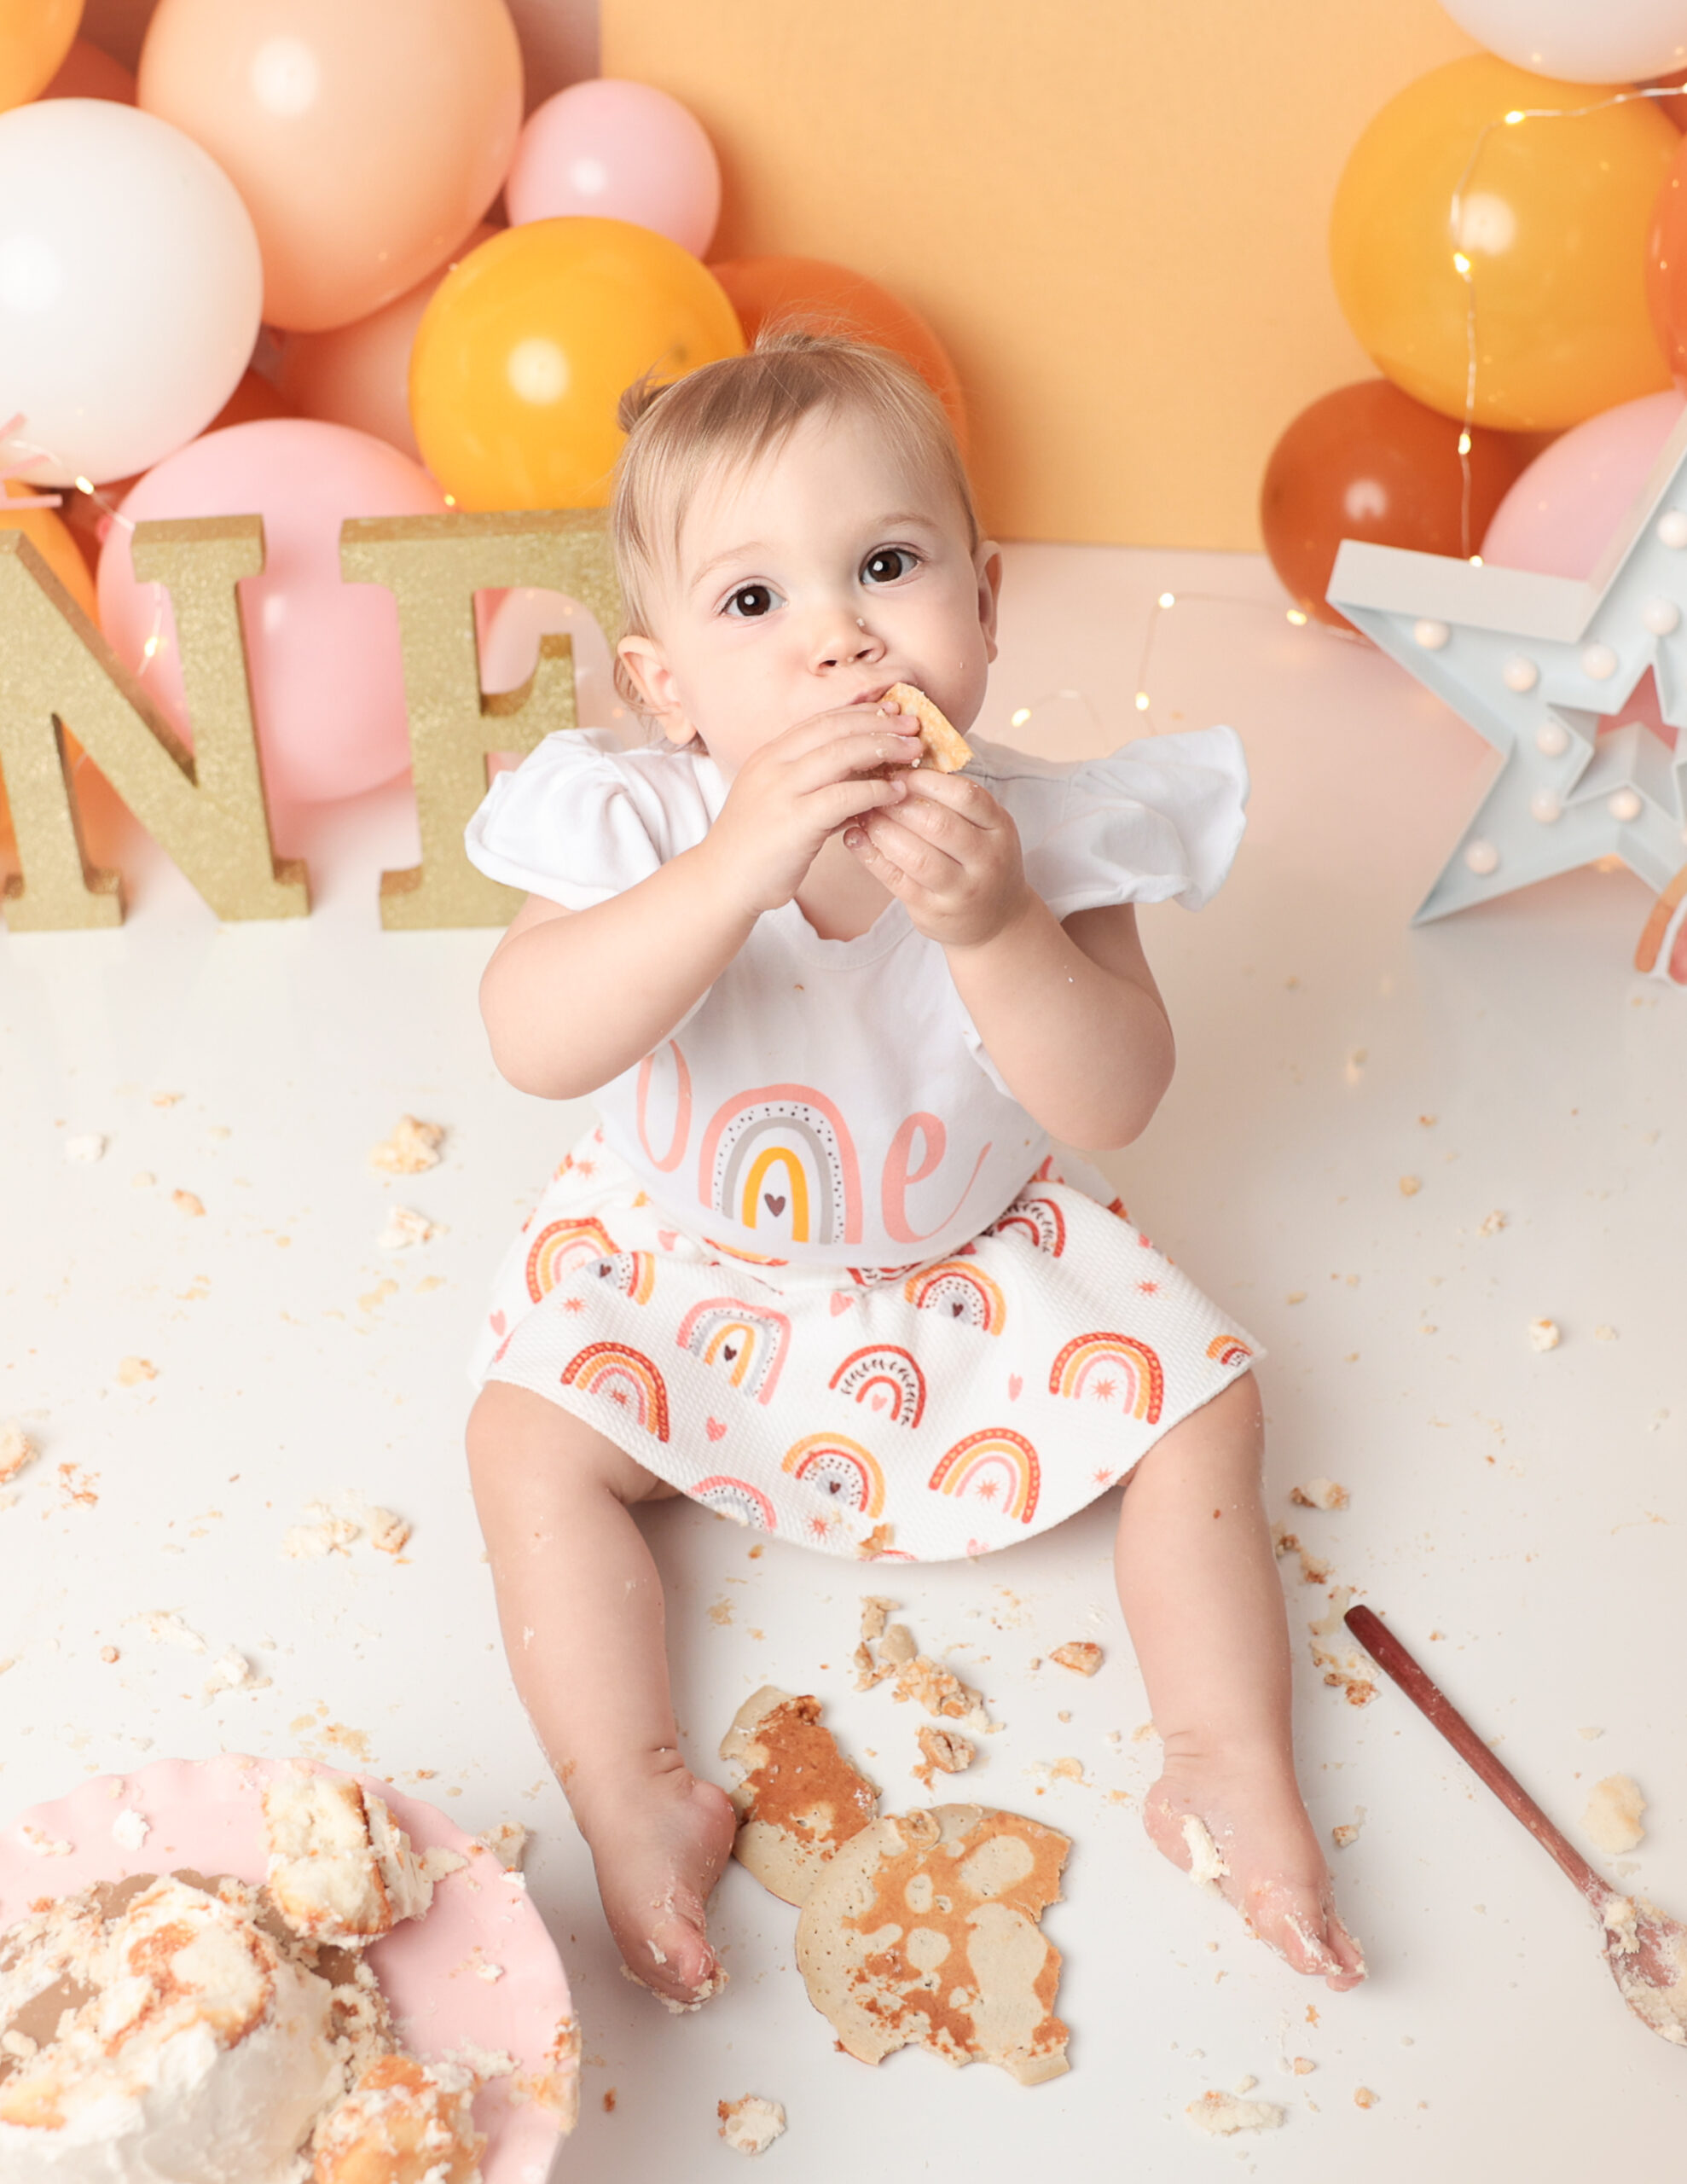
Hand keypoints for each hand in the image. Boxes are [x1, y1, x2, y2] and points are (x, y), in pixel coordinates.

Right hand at [696, 703, 924, 918]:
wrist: (723, 882)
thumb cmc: (758, 846)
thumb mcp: (784, 802)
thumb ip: (820, 787)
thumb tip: (866, 778)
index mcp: (770, 755)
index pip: (822, 721)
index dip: (861, 713)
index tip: (894, 714)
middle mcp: (773, 764)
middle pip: (835, 729)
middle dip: (879, 724)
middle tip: (913, 728)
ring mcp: (780, 791)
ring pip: (840, 754)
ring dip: (883, 749)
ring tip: (913, 754)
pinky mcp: (793, 821)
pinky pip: (843, 796)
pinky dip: (874, 790)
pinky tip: (897, 793)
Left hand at [842, 767, 1034, 949]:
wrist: (996, 921)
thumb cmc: (981, 861)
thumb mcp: (985, 827)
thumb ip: (954, 801)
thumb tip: (901, 762)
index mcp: (1000, 828)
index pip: (965, 795)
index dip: (926, 780)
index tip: (898, 772)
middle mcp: (986, 860)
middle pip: (938, 824)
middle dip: (898, 804)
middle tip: (872, 790)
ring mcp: (961, 890)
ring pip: (915, 856)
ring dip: (882, 830)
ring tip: (862, 813)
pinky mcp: (933, 913)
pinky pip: (896, 880)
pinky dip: (870, 856)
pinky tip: (855, 838)